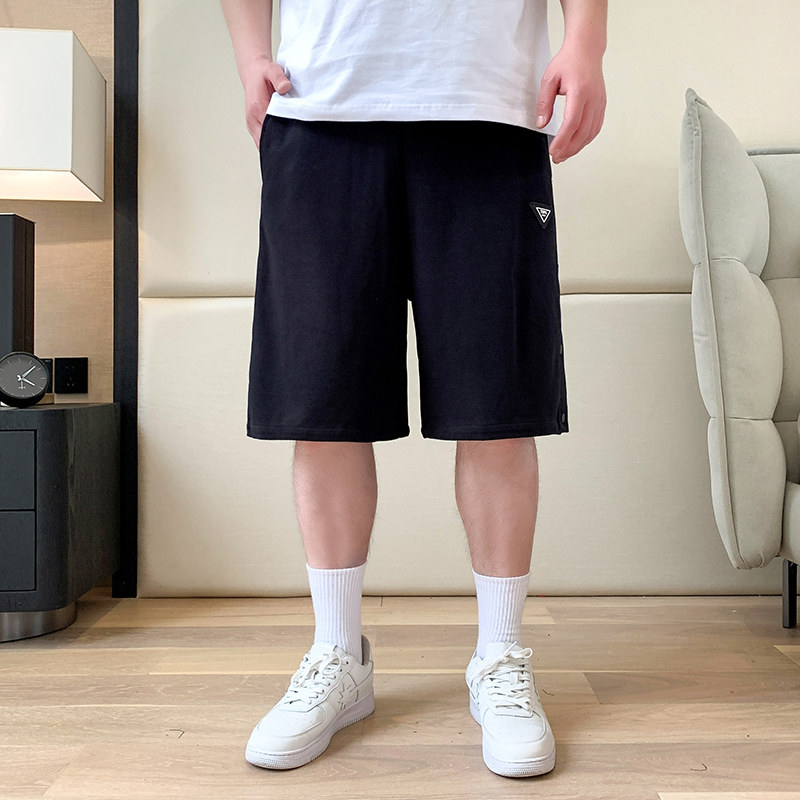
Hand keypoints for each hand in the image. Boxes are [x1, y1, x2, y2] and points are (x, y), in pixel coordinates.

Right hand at [243, 55, 291, 149]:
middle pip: (266, 141)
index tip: (295, 135)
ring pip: (263, 144)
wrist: (253, 73)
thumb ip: (279, 78)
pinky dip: (272, 142)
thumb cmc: (264, 74)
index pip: (270, 129)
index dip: (283, 135)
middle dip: (280, 144)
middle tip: (295, 143)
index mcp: (256, 107)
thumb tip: (285, 87)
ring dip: (276, 145)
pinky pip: (263, 141)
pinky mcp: (255, 128)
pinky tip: (283, 140)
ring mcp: (252, 125)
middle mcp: (252, 119)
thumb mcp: (272, 70)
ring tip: (290, 143)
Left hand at [535, 41, 605, 163]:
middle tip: (556, 158)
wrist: (586, 49)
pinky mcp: (602, 105)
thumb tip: (541, 124)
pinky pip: (596, 127)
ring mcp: (600, 102)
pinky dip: (586, 139)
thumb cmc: (568, 61)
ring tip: (564, 155)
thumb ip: (544, 103)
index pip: (572, 122)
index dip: (562, 140)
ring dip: (577, 147)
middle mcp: (593, 98)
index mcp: (580, 91)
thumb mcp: (549, 79)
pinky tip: (576, 145)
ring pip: (591, 132)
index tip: (553, 151)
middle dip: (569, 149)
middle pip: (583, 132)